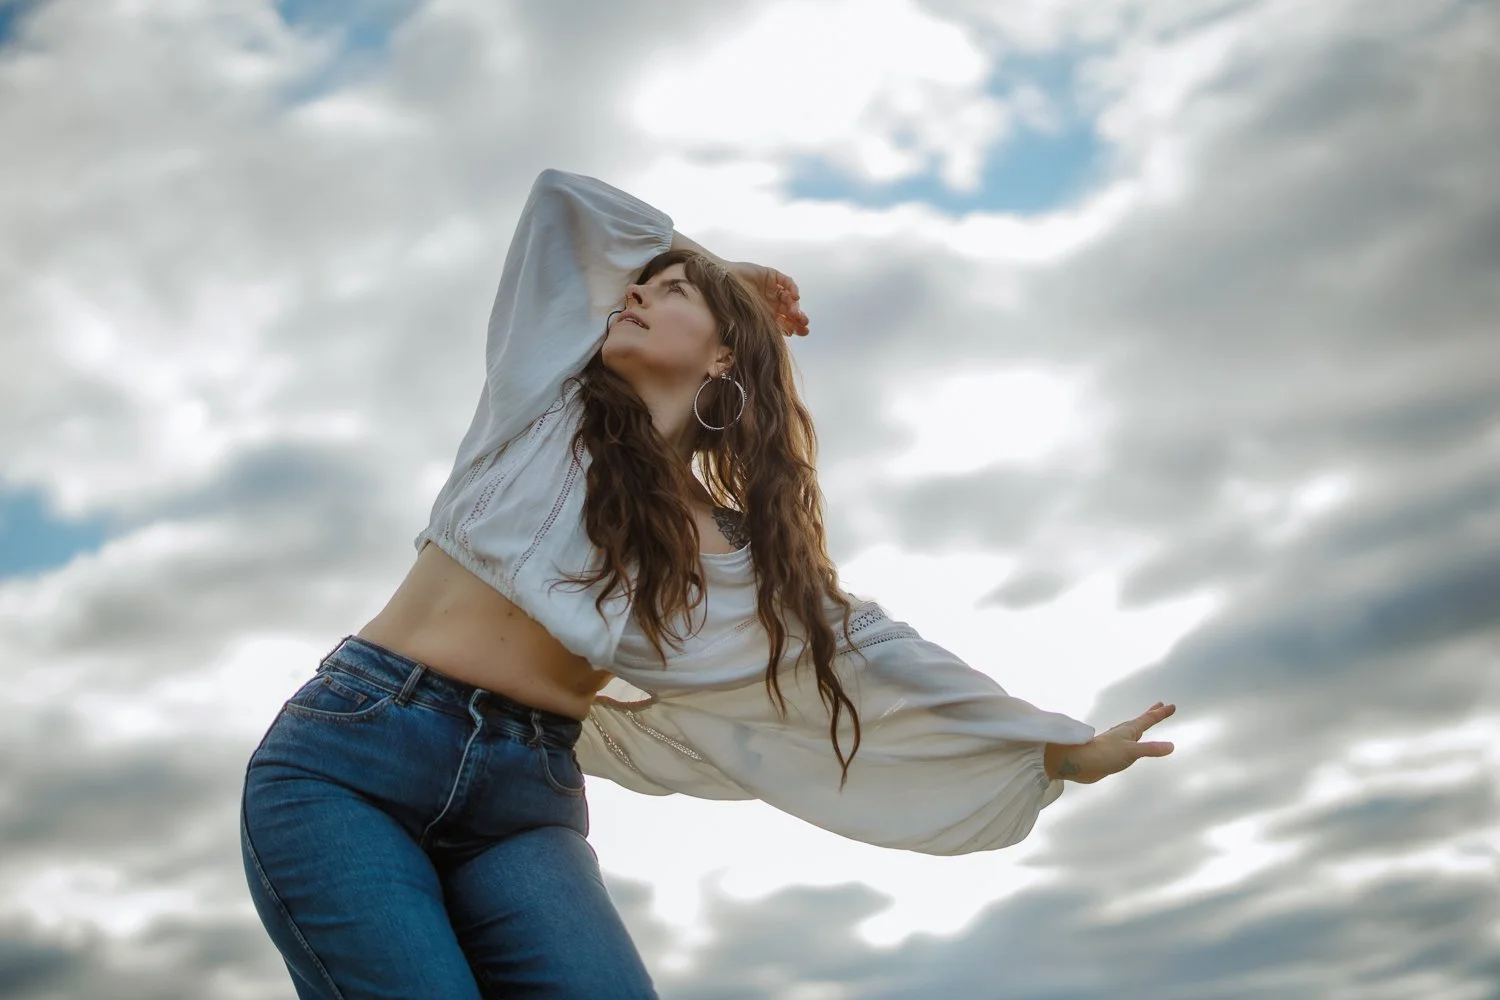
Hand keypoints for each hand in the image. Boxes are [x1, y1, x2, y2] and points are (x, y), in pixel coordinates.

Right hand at [728, 261, 808, 336]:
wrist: (721, 284)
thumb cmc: (731, 304)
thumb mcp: (752, 320)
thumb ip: (766, 329)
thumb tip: (783, 341)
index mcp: (766, 314)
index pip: (784, 321)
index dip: (795, 326)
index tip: (803, 332)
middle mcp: (771, 302)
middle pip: (789, 310)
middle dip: (798, 317)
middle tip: (803, 324)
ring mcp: (772, 288)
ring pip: (789, 297)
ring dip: (795, 305)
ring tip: (796, 313)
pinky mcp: (771, 275)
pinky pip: (786, 281)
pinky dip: (793, 288)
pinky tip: (795, 296)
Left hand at [1045, 702, 1175, 783]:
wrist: (1079, 763)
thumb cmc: (1104, 754)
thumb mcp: (1131, 751)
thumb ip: (1151, 749)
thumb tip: (1171, 746)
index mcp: (1129, 730)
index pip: (1148, 719)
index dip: (1160, 713)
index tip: (1171, 706)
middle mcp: (1123, 734)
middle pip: (1140, 721)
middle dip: (1151, 714)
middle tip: (1160, 705)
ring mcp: (1116, 743)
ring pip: (1133, 731)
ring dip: (1141, 725)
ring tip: (1145, 722)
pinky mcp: (1111, 752)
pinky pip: (1128, 743)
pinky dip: (1134, 739)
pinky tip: (1130, 744)